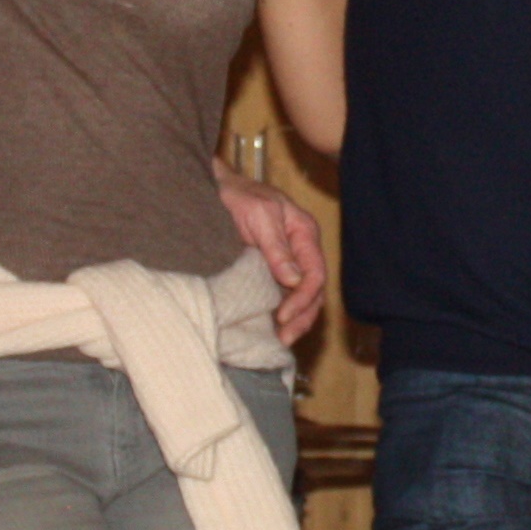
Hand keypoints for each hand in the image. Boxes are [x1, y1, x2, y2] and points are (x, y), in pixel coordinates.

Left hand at [214, 163, 327, 344]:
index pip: (314, 273)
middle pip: (313, 291)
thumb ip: (276, 247)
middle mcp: (300, 250)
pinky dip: (281, 313)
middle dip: (302, 317)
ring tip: (280, 340)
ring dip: (295, 320)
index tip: (282, 316)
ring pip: (302, 297)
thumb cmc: (237, 195)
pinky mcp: (270, 271)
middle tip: (284, 338)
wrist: (216, 189)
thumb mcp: (258, 214)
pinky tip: (270, 329)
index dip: (302, 298)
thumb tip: (293, 280)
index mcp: (304, 233)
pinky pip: (283, 296)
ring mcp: (287, 262)